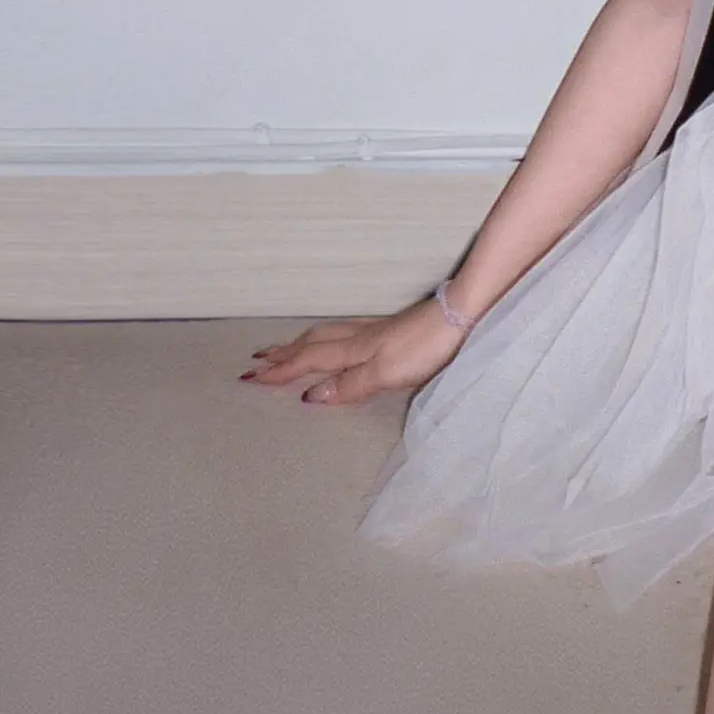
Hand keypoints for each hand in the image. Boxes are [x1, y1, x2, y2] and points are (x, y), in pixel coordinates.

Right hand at [241, 297, 466, 406]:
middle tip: (257, 359)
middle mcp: (360, 337)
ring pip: (327, 335)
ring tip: (284, 349)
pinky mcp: (393, 330)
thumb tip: (310, 396)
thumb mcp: (386, 373)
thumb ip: (349, 385)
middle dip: (283, 353)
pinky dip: (327, 339)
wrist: (464, 316)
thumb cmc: (427, 347)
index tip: (250, 379)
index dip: (280, 371)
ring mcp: (376, 331)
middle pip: (312, 343)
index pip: (308, 361)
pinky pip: (345, 333)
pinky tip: (336, 342)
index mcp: (354, 350)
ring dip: (301, 343)